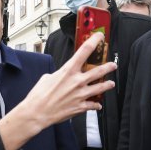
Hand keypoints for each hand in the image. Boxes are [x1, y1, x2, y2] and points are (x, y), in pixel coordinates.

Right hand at [0, 33, 115, 149]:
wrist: (37, 112)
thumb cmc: (39, 95)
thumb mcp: (47, 78)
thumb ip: (59, 74)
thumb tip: (62, 75)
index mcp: (68, 71)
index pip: (84, 51)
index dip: (94, 41)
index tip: (99, 37)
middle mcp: (77, 81)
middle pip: (98, 71)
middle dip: (108, 67)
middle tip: (112, 65)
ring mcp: (80, 94)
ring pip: (100, 87)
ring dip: (107, 85)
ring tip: (111, 83)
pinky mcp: (80, 107)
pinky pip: (93, 105)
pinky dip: (96, 105)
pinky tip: (97, 105)